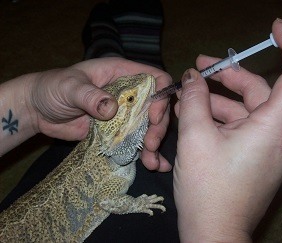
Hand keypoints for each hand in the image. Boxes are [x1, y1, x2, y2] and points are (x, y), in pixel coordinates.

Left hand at [28, 57, 171, 171]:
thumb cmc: (52, 88)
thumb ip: (89, 95)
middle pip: (156, 107)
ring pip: (148, 126)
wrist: (38, 110)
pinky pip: (135, 141)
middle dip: (158, 126)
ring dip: (153, 144)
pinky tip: (153, 164)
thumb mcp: (68, 87)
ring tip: (152, 163)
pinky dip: (144, 153)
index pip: (154, 78)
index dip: (160, 96)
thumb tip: (111, 109)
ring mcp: (124, 114)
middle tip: (150, 144)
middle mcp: (128, 93)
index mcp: (121, 73)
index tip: (153, 117)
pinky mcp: (116, 131)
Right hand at [173, 19, 281, 241]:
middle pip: (259, 91)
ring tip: (186, 98)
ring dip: (217, 102)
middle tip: (198, 68)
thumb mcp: (195, 137)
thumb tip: (192, 77)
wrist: (212, 234)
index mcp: (273, 126)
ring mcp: (269, 149)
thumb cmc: (207, 187)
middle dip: (226, 77)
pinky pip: (242, 129)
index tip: (274, 28)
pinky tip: (195, 117)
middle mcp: (279, 135)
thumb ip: (194, 100)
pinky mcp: (258, 159)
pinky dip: (221, 119)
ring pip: (246, 111)